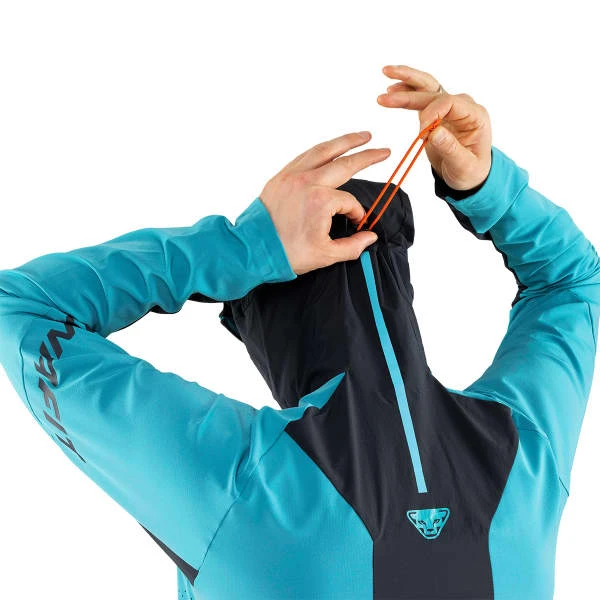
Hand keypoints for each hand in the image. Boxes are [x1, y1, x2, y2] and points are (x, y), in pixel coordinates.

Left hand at [259, 132, 389, 274]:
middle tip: (384, 151)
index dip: (356, 214)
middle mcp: (307, 182)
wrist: (253, 250)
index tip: (355, 224)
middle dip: (367, 156)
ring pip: (323, 151)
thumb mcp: (325, 256)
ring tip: (362, 136)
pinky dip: (321, 150)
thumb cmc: (287, 253)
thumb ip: (353, 246)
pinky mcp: (281, 177)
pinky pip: (305, 156)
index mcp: (320, 201)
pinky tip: (330, 148)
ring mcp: (292, 176)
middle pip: (345, 163)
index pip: (349, 202)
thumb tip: (369, 237)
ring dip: (345, 141)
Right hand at [377, 65, 491, 190]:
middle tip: (387, 95)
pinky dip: (406, 91)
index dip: (431, 114)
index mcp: (474, 115)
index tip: (421, 133)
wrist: (470, 174)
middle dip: (408, 91)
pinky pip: (421, 96)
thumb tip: (434, 132)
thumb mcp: (464, 165)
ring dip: (405, 82)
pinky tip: (392, 89)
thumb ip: (451, 148)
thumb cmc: (471, 171)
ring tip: (386, 74)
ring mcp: (449, 107)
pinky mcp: (436, 112)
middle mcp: (462, 106)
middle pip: (433, 90)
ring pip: (425, 88)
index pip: (449, 102)